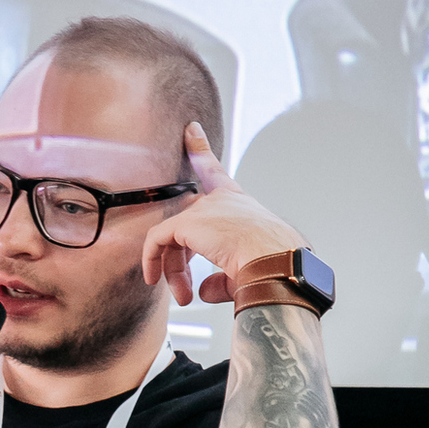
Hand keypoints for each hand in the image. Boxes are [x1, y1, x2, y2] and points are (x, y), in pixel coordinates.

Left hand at [141, 122, 306, 306]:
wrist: (276, 265)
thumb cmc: (272, 268)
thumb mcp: (244, 271)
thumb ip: (219, 278)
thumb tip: (202, 290)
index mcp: (241, 206)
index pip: (216, 174)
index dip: (201, 150)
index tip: (190, 130)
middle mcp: (223, 201)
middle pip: (186, 225)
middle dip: (180, 262)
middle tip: (184, 293)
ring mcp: (206, 208)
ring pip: (173, 238)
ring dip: (173, 272)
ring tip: (182, 297)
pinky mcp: (189, 222)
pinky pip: (157, 240)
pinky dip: (152, 261)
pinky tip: (154, 279)